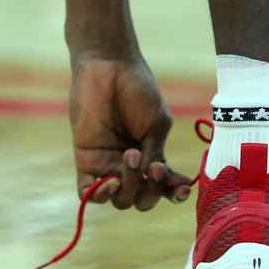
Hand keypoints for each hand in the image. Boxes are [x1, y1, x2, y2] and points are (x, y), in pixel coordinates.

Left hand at [69, 53, 192, 209]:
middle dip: (152, 191)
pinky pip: (87, 193)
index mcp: (150, 156)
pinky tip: (110, 182)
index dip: (173, 193)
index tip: (182, 189)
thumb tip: (151, 178)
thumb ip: (154, 153)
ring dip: (129, 186)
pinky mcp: (86, 159)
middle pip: (142, 199)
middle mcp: (129, 165)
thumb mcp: (156, 124)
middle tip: (154, 167)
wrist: (110, 69)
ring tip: (131, 155)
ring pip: (119, 199)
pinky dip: (99, 196)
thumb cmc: (138, 91)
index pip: (162, 186)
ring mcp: (107, 163)